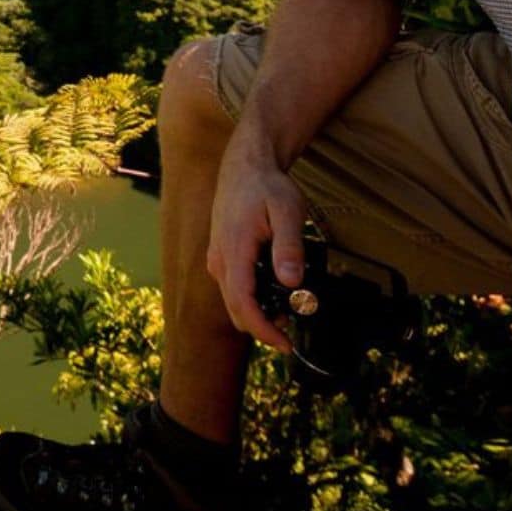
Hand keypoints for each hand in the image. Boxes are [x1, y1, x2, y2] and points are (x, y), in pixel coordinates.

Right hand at [204, 134, 308, 352]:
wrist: (245, 166)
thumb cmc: (267, 187)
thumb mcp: (287, 211)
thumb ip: (289, 246)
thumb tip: (291, 281)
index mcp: (234, 251)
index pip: (243, 304)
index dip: (264, 330)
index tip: (286, 343)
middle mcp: (220, 261)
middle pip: (236, 311)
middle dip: (264, 326)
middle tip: (294, 325)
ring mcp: (218, 260)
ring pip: (234, 301)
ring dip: (258, 313)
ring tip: (289, 304)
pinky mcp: (221, 258)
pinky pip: (234, 289)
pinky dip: (252, 299)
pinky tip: (275, 288)